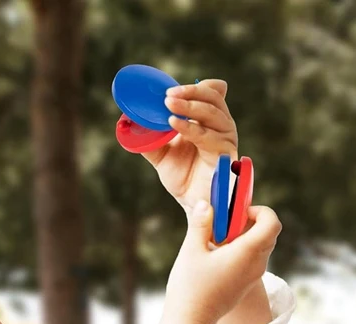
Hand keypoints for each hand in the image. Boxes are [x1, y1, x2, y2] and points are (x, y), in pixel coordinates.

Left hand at [141, 79, 237, 213]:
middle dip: (189, 93)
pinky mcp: (226, 153)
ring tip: (168, 105)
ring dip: (189, 106)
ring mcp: (225, 137)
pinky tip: (174, 124)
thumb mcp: (161, 154)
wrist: (192, 204)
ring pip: (212, 112)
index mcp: (208, 120)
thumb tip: (129, 124)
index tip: (168, 90)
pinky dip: (190, 128)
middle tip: (167, 95)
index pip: (209, 92)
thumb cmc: (182, 177)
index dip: (192, 88)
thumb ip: (150, 138)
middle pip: (212, 97)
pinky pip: (208, 136)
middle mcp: (220, 125)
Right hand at [164, 200, 281, 323]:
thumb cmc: (190, 287)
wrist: (191, 321)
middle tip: (227, 224)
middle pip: (269, 234)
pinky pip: (252, 262)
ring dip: (246, 238)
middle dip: (252, 223)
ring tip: (218, 242)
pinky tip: (217, 258)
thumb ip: (201, 224)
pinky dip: (242, 253)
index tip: (240, 212)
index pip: (272, 222)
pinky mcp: (245, 286)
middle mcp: (256, 265)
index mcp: (247, 253)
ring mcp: (252, 277)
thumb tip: (207, 204)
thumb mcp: (191, 250)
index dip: (261, 211)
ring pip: (261, 249)